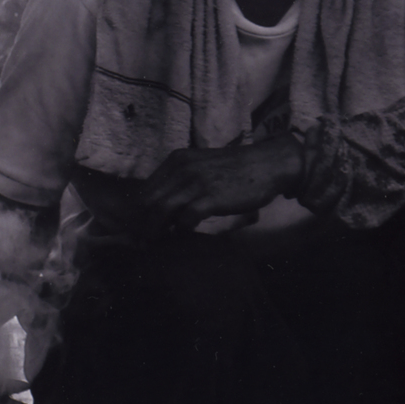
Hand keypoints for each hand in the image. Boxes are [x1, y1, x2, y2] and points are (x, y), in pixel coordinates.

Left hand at [140, 134, 303, 231]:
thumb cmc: (235, 169)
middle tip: (142, 241)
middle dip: (142, 224)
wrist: (267, 164)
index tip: (138, 228)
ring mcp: (196, 182)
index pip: (146, 189)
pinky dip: (181, 230)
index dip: (139, 212)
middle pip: (148, 201)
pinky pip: (186, 218)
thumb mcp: (200, 166)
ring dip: (155, 230)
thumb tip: (162, 206)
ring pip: (161, 210)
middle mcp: (181, 168)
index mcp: (176, 160)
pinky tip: (183, 235)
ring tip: (155, 243)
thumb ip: (180, 181)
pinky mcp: (211, 197)